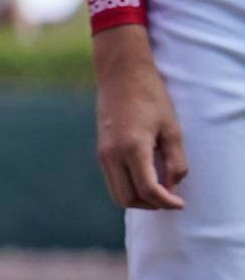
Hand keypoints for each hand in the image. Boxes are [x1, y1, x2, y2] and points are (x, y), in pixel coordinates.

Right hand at [94, 25, 187, 209]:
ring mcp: (102, 153)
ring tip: (158, 190)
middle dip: (150, 205)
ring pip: (116, 193)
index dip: (167, 202)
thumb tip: (172, 187)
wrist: (120, 74)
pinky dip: (128, 187)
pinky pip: (112, 180)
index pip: (148, 190)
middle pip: (127, 199)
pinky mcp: (100, 150)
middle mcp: (112, 154)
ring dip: (138, 198)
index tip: (180, 203)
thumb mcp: (172, 130)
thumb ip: (175, 163)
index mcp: (132, 148)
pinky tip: (144, 177)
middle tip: (169, 198)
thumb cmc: (150, 98)